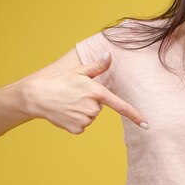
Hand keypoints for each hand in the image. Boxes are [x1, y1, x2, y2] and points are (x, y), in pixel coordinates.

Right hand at [25, 52, 148, 133]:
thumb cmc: (60, 82)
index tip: (147, 125)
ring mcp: (86, 120)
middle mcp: (93, 108)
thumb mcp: (79, 72)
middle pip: (99, 108)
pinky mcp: (78, 129)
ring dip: (82, 111)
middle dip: (89, 102)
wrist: (37, 97)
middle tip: (74, 96)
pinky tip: (65, 113)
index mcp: (96, 92)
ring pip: (91, 117)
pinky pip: (82, 126)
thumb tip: (108, 55)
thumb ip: (97, 67)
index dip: (135, 116)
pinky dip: (75, 120)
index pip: (121, 106)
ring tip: (68, 104)